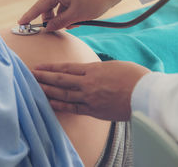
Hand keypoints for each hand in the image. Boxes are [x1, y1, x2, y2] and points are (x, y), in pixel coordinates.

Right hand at [18, 0, 132, 30]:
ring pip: (59, 10)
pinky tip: (79, 21)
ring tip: (75, 24)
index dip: (29, 16)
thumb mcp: (75, 15)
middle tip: (57, 30)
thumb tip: (48, 27)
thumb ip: (59, 23)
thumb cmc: (94, 0)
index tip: (20, 24)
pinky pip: (67, 8)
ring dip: (63, 19)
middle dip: (52, 20)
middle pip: (49, 9)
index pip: (38, 7)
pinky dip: (70, 16)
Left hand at [32, 61, 150, 120]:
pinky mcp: (94, 111)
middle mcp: (88, 83)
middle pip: (60, 80)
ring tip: (36, 88)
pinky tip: (50, 103)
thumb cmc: (135, 76)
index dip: (51, 67)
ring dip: (48, 91)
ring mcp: (89, 98)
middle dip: (44, 77)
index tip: (39, 66)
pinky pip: (73, 108)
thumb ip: (98, 69)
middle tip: (30, 75)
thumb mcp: (114, 66)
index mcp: (93, 69)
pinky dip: (60, 105)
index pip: (66, 68)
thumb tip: (89, 72)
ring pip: (63, 94)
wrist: (147, 94)